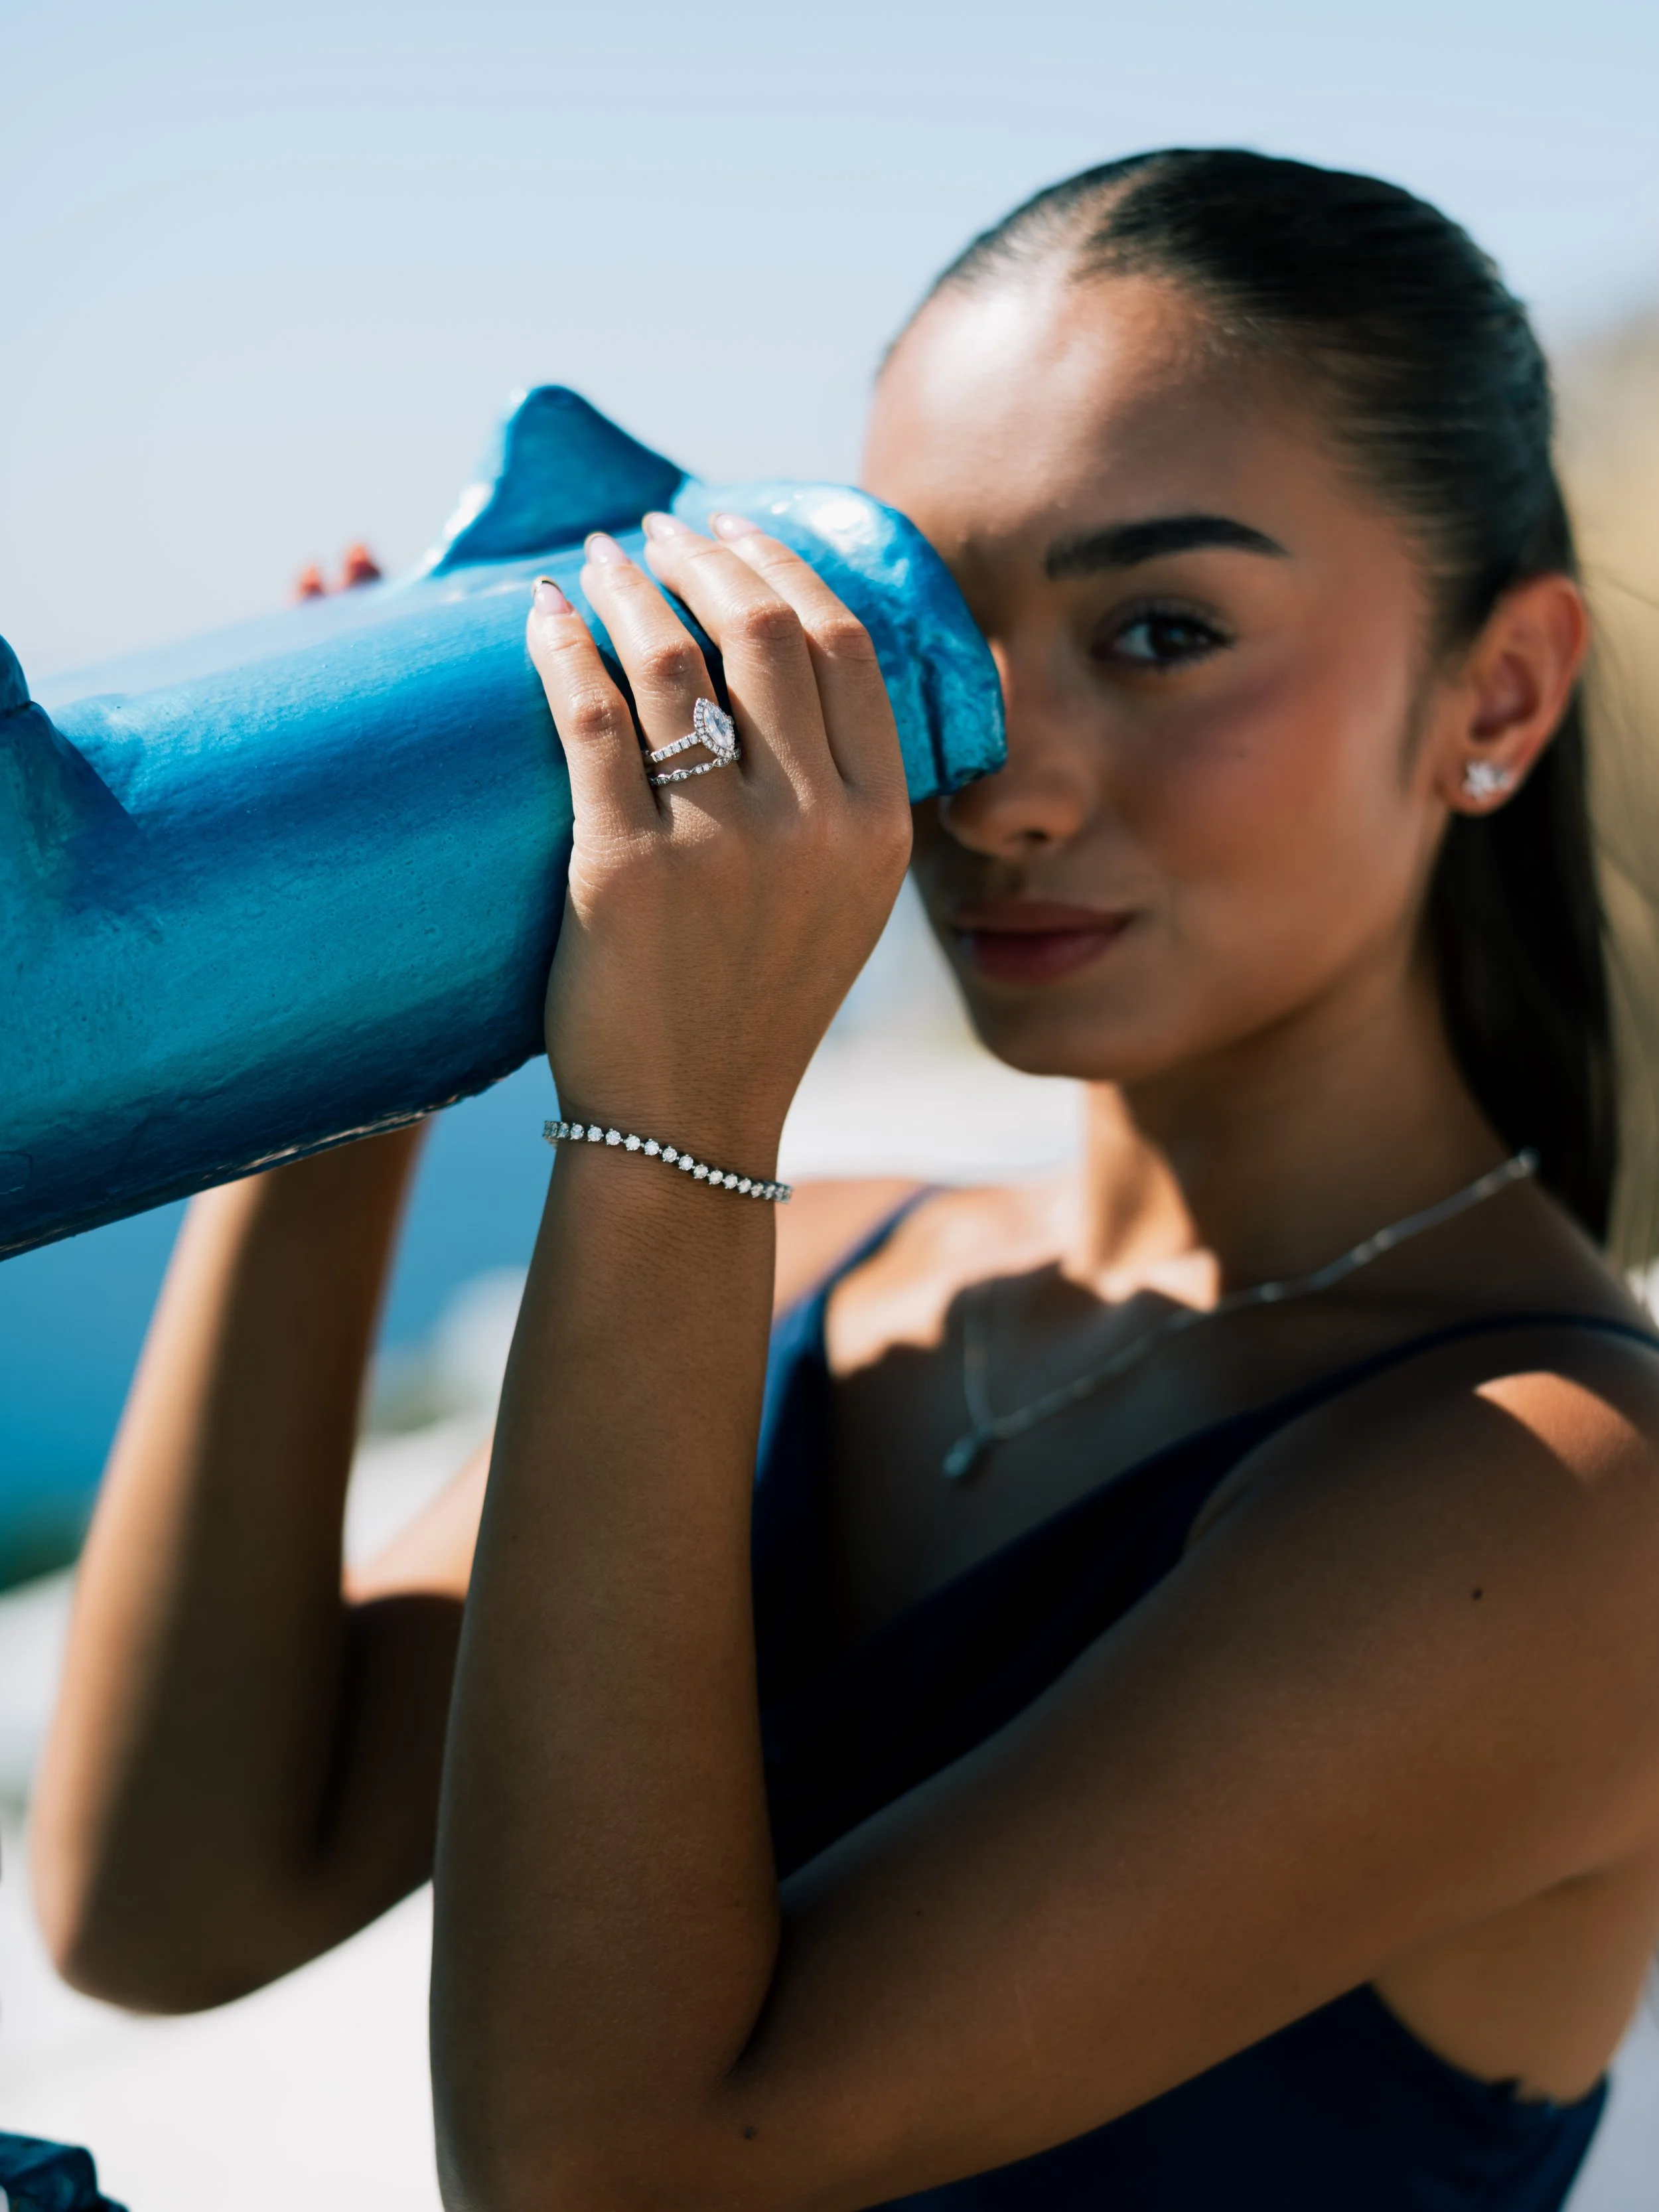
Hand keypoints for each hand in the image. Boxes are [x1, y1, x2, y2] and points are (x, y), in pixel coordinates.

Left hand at [526, 513, 911, 1165]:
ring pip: (674, 661)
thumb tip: (781, 668)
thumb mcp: (842, 900)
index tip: (736, 530)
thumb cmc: (754, 1003)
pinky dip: (562, 648)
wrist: (688, 1120)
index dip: (785, 567)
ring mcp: (721, 847)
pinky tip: (543, 614)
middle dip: (706, 556)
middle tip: (659, 530)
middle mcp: (813, 826)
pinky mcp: (623, 869)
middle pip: (765, 632)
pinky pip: (591, 719)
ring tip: (601, 560)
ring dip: (631, 587)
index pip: (845, 647)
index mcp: (877, 826)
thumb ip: (837, 797)